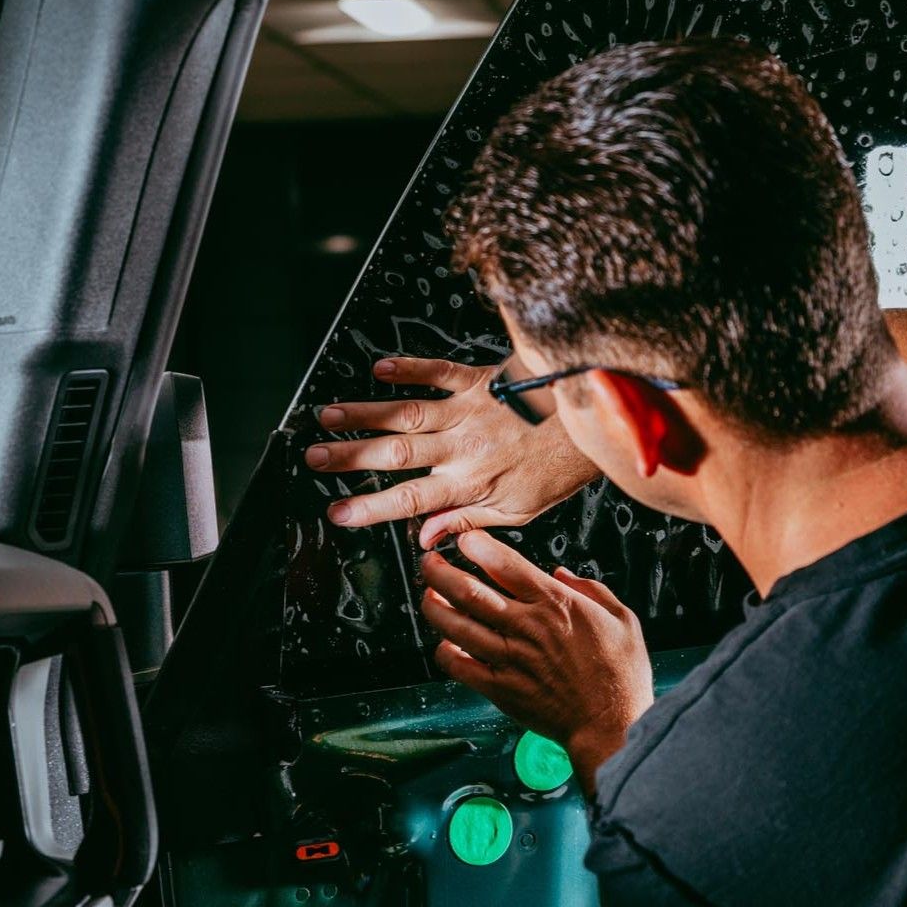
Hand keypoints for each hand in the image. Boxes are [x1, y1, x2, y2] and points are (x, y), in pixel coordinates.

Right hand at [305, 356, 597, 546]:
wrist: (592, 421)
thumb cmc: (557, 468)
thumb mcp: (518, 510)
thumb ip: (467, 521)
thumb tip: (426, 538)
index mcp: (471, 484)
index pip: (412, 499)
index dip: (371, 507)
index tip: (337, 512)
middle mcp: (463, 447)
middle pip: (397, 453)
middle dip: (350, 456)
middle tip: (313, 457)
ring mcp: (469, 410)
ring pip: (407, 412)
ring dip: (364, 414)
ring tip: (327, 417)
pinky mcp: (479, 380)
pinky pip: (437, 372)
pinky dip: (408, 368)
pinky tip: (379, 368)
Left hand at [421, 531, 652, 789]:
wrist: (611, 726)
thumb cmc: (620, 676)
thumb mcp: (623, 619)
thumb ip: (591, 590)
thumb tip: (561, 574)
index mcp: (556, 605)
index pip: (506, 565)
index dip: (478, 546)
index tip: (465, 539)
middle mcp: (528, 628)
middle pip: (469, 591)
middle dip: (440, 572)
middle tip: (429, 563)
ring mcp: (510, 659)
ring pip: (456, 625)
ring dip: (434, 606)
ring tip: (428, 596)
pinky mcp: (500, 689)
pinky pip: (459, 665)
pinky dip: (445, 650)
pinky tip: (445, 642)